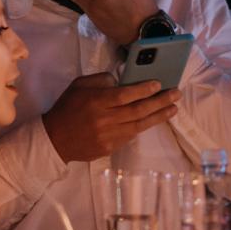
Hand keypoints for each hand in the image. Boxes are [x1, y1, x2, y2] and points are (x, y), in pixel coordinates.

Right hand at [42, 73, 179, 163]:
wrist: (54, 139)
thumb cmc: (67, 108)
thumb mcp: (79, 85)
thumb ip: (102, 81)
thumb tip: (122, 82)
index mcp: (96, 102)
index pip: (125, 95)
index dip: (143, 90)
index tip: (158, 84)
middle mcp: (104, 120)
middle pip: (138, 111)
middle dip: (160, 102)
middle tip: (176, 94)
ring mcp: (108, 136)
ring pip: (139, 126)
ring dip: (158, 116)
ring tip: (173, 109)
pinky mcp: (109, 148)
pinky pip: (130, 136)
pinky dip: (142, 127)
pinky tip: (152, 119)